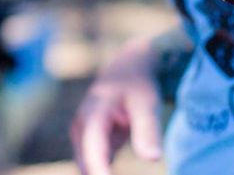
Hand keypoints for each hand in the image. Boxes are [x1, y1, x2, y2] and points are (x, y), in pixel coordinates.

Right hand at [70, 40, 163, 174]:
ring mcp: (83, 137)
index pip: (94, 153)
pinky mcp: (91, 144)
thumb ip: (148, 130)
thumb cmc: (139, 85)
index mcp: (92, 116)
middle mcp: (81, 128)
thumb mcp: (147, 104)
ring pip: (88, 168)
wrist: (128, 68)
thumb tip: (153, 159)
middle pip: (87, 166)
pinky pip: (94, 167)